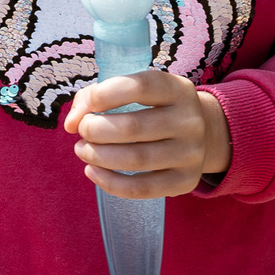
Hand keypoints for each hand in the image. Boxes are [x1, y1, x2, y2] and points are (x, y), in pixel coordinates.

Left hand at [66, 71, 232, 198]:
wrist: (203, 134)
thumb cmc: (154, 109)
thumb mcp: (137, 91)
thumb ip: (98, 96)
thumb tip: (71, 123)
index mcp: (177, 89)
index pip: (140, 87)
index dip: (104, 95)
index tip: (85, 106)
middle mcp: (189, 120)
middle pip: (133, 127)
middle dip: (95, 130)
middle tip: (82, 131)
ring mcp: (191, 153)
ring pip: (136, 159)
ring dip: (98, 156)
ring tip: (83, 150)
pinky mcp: (185, 181)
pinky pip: (143, 188)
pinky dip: (110, 182)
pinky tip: (93, 171)